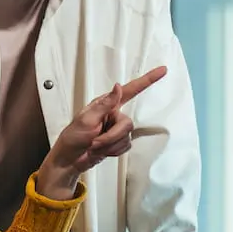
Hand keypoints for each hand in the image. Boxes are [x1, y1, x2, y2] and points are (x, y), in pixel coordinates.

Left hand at [35, 66, 167, 199]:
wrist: (70, 160)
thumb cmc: (73, 137)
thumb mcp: (85, 119)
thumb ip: (104, 104)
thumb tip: (118, 86)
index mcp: (105, 104)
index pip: (130, 90)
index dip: (147, 80)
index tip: (162, 70)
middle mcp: (114, 114)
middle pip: (127, 124)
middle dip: (111, 137)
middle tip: (94, 142)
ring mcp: (116, 129)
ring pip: (126, 138)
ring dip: (110, 146)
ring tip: (94, 146)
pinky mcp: (118, 142)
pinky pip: (125, 147)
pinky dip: (113, 151)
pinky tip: (101, 151)